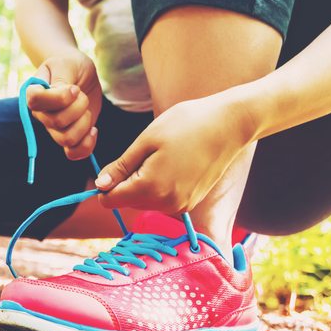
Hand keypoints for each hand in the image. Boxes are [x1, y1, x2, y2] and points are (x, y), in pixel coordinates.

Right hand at [26, 50, 102, 159]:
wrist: (80, 75)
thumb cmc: (70, 66)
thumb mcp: (66, 64)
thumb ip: (62, 78)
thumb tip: (65, 94)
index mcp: (34, 93)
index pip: (35, 100)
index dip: (58, 98)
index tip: (74, 89)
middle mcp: (40, 114)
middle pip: (57, 122)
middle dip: (79, 107)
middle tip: (82, 95)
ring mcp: (53, 129)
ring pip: (67, 139)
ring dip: (84, 123)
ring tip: (86, 109)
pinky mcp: (68, 138)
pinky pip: (73, 153)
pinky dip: (87, 145)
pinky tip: (93, 130)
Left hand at [94, 90, 258, 213]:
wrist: (230, 125)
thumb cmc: (187, 124)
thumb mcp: (147, 140)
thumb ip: (122, 167)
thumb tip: (100, 185)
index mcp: (150, 188)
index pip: (110, 200)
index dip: (106, 184)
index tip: (117, 164)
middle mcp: (165, 204)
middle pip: (127, 202)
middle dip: (127, 183)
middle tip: (146, 153)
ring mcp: (180, 206)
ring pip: (145, 202)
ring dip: (144, 184)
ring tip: (163, 157)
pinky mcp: (190, 203)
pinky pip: (162, 201)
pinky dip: (160, 187)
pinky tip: (174, 164)